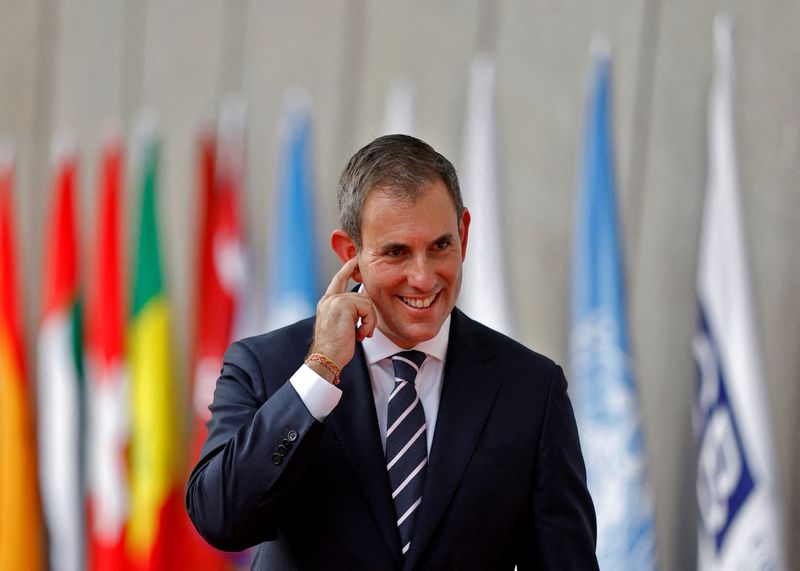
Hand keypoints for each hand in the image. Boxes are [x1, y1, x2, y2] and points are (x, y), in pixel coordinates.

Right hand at [308, 257, 376, 376]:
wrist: (326, 358)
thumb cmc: (336, 347)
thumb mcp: (343, 325)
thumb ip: (350, 311)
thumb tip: (365, 302)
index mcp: (327, 302)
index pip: (339, 279)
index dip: (348, 268)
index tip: (355, 260)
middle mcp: (329, 299)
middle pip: (361, 293)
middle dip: (369, 313)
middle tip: (366, 330)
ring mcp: (335, 300)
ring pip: (366, 302)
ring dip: (369, 321)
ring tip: (362, 334)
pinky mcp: (343, 304)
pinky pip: (367, 308)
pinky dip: (369, 323)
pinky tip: (361, 334)